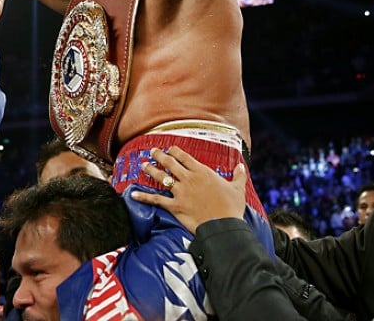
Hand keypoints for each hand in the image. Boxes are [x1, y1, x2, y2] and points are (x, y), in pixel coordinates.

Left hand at [130, 145, 247, 234]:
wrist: (224, 225)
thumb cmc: (232, 207)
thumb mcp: (238, 188)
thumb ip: (238, 176)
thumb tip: (241, 166)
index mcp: (202, 172)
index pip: (184, 157)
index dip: (175, 151)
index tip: (169, 148)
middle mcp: (189, 179)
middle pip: (170, 163)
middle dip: (159, 156)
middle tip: (152, 151)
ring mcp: (180, 192)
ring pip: (161, 177)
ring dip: (150, 170)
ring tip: (143, 165)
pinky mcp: (175, 206)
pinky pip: (156, 200)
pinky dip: (144, 197)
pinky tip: (133, 194)